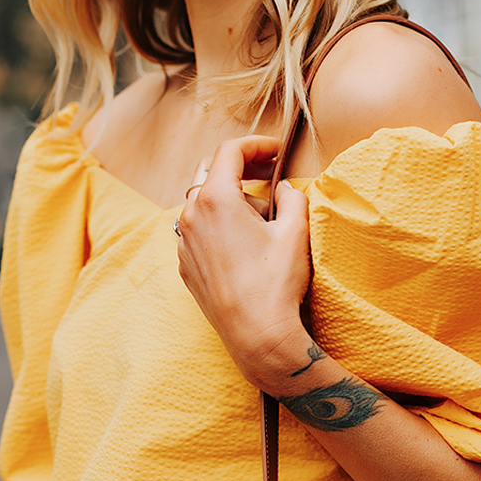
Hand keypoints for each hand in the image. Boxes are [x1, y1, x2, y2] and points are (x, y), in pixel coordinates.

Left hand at [175, 134, 312, 389]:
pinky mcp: (185, 266)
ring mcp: (184, 243)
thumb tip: (283, 189)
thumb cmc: (276, 283)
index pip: (230, 151)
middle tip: (268, 175)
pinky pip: (199, 232)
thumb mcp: (296, 231)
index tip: (276, 151)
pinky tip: (244, 243)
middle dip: (241, 168)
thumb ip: (291, 197)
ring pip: (203, 203)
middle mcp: (191, 216)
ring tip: (261, 218)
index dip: (256, 144)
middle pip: (210, 172)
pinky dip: (219, 225)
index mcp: (215, 199)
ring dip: (230, 199)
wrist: (257, 336)